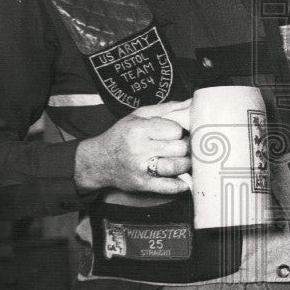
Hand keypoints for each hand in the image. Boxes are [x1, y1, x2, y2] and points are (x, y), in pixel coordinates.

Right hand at [74, 99, 191, 195]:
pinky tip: (185, 181)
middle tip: (184, 147)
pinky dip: (181, 185)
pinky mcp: (143, 184)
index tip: (178, 133)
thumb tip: (190, 102)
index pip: (174, 129)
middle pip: (179, 148)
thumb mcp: (138, 116)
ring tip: (184, 160)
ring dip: (186, 164)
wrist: (98, 161)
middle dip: (186, 147)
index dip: (181, 131)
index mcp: (139, 129)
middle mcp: (139, 149)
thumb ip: (165, 109)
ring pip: (176, 166)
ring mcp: (141, 168)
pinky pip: (168, 187)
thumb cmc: (122, 136)